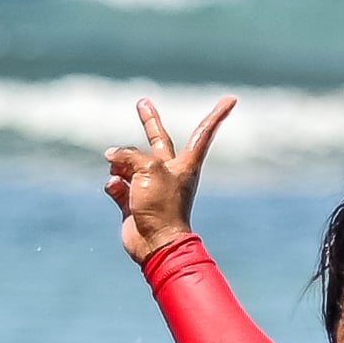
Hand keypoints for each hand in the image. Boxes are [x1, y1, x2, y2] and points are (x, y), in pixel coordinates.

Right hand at [108, 93, 235, 258]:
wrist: (154, 243)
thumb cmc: (161, 205)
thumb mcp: (147, 169)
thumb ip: (129, 155)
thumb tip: (112, 156)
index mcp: (185, 164)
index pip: (204, 132)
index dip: (217, 115)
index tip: (231, 99)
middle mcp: (168, 172)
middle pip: (157, 141)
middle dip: (149, 121)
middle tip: (142, 102)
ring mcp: (149, 187)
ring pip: (129, 164)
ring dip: (119, 164)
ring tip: (116, 169)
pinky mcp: (133, 202)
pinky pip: (118, 185)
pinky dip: (113, 184)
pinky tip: (114, 187)